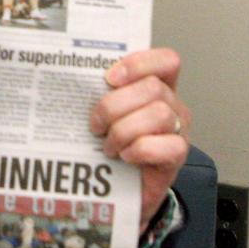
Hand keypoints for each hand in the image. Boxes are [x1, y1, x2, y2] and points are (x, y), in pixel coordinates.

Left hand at [90, 48, 189, 229]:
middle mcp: (172, 104)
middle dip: (114, 106)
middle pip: (152, 88)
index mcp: (156, 85)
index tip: (109, 78)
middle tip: (96, 125)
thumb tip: (70, 78)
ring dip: (124, 131)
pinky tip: (125, 156)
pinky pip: (166, 145)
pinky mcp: (178, 156)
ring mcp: (179, 130)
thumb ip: (98, 92)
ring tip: (108, 146)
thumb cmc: (110, 143)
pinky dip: (139, 150)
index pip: (166, 61)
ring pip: (158, 114)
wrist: (119, 186)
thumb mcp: (104, 112)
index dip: (140, 63)